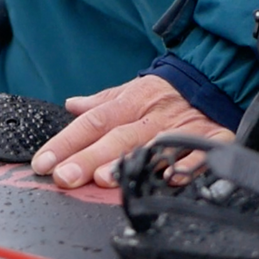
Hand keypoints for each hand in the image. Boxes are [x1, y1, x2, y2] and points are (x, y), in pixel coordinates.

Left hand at [31, 75, 232, 188]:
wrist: (215, 77)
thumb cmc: (165, 92)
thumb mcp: (131, 90)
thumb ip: (102, 102)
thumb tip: (70, 105)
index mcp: (130, 103)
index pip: (92, 122)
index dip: (66, 142)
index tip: (44, 162)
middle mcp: (152, 117)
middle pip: (116, 138)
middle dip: (89, 159)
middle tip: (66, 177)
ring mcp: (182, 128)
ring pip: (152, 146)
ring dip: (130, 163)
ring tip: (106, 180)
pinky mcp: (213, 137)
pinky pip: (201, 152)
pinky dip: (187, 165)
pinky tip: (170, 178)